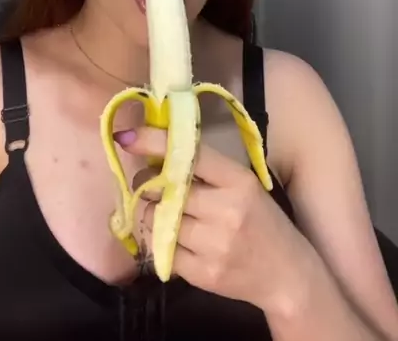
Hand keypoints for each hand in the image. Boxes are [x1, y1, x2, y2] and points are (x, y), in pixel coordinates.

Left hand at [114, 126, 311, 314]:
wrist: (287, 276)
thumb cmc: (262, 221)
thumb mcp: (243, 185)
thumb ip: (205, 169)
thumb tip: (157, 150)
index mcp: (237, 180)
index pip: (189, 154)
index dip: (153, 142)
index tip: (126, 135)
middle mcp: (225, 210)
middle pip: (163, 189)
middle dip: (148, 183)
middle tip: (152, 183)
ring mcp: (213, 245)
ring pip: (156, 219)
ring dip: (152, 213)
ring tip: (166, 213)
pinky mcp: (202, 274)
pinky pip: (162, 250)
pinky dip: (162, 242)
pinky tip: (178, 240)